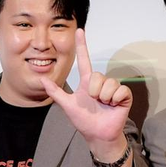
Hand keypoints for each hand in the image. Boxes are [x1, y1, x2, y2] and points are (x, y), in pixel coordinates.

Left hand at [38, 28, 131, 150]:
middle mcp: (100, 83)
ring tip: (104, 105)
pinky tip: (113, 106)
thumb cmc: (84, 121)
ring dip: (104, 97)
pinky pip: (120, 90)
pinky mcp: (124, 96)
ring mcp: (113, 89)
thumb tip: (41, 80)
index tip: (80, 31)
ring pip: (109, 83)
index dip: (82, 46)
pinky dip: (115, 99)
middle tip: (94, 101)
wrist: (98, 135)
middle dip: (94, 90)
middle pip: (98, 75)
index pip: (84, 60)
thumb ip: (56, 93)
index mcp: (87, 83)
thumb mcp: (68, 106)